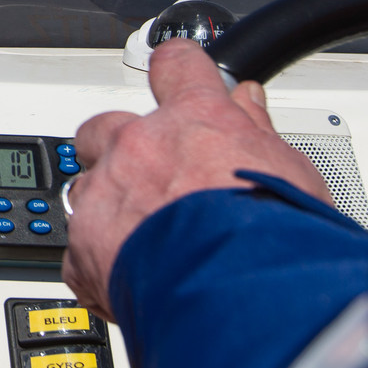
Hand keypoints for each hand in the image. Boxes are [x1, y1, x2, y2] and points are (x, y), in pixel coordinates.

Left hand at [60, 39, 331, 319]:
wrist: (242, 300)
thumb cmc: (276, 241)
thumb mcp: (290, 173)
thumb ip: (258, 132)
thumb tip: (249, 102)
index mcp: (193, 121)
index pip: (177, 66)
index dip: (177, 69)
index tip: (175, 71)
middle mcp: (139, 148)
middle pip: (107, 127)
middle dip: (121, 147)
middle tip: (152, 178)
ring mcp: (106, 194)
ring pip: (86, 186)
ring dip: (108, 206)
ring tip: (145, 240)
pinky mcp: (85, 247)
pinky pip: (77, 249)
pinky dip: (97, 261)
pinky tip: (128, 278)